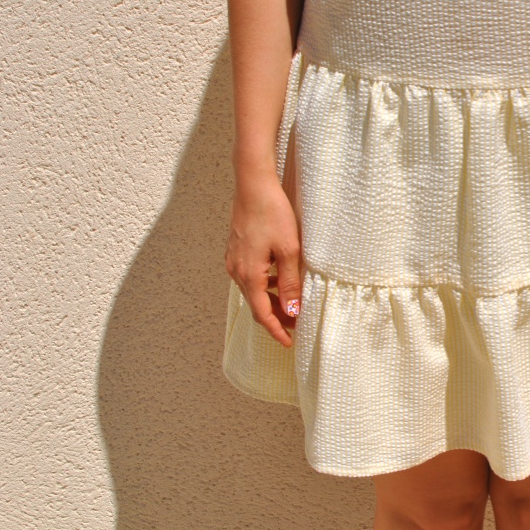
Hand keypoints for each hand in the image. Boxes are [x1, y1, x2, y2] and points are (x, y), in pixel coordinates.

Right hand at [224, 174, 301, 346]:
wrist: (253, 186)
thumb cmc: (272, 214)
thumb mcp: (289, 250)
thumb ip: (290, 283)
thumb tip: (293, 311)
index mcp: (249, 274)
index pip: (262, 313)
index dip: (276, 330)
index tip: (289, 343)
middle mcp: (236, 271)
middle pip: (256, 305)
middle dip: (276, 319)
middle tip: (296, 328)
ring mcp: (233, 261)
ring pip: (253, 292)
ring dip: (271, 303)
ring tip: (292, 307)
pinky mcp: (236, 252)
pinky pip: (250, 278)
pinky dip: (264, 288)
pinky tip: (279, 283)